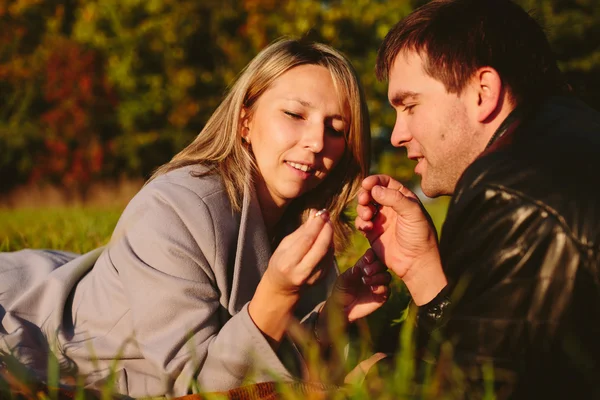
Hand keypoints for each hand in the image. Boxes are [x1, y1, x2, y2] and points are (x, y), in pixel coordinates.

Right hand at [263, 209, 333, 295]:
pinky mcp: (322, 279)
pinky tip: (327, 237)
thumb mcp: (285, 245)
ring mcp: (313, 278)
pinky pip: (329, 258)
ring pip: (327, 253)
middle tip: (328, 217)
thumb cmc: (281, 261)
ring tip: (327, 224)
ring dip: (330, 236)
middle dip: (326, 230)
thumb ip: (301, 231)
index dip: (316, 225)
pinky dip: (330, 245)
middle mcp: (301, 272)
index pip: (306, 240)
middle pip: (320, 248)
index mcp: (288, 263)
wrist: (283, 286)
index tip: (322, 213)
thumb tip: (315, 214)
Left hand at [328, 248, 390, 322]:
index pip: (372, 256)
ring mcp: (378, 285)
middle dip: (376, 266)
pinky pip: (387, 290)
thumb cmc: (341, 291)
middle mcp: (373, 274)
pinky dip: (381, 288)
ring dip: (378, 277)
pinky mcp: (381, 296)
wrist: (342, 309)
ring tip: (366, 281)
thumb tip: (357, 268)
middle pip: (382, 265)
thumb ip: (349, 274)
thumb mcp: (342, 281)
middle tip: (366, 272)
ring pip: (386, 276)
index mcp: (364, 266)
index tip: (366, 259)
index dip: (372, 255)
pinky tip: (372, 290)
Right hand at [355, 175, 445, 304]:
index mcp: (403, 198)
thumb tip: (374, 189)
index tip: (366, 184)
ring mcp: (381, 219)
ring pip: (364, 206)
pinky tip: (367, 228)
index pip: (386, 182)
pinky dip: (360, 222)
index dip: (374, 180)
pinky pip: (361, 222)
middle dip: (364, 195)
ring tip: (367, 217)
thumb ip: (395, 198)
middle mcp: (391, 207)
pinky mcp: (373, 233)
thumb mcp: (413, 213)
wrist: (416, 263)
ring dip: (361, 209)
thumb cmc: (419, 236)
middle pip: (371, 193)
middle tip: (364, 200)